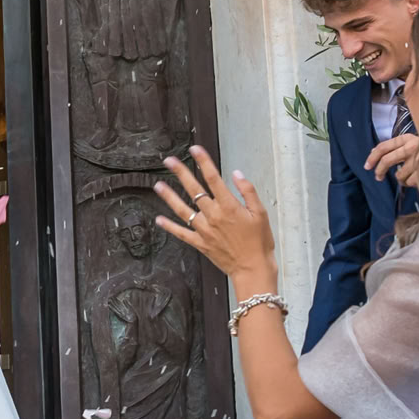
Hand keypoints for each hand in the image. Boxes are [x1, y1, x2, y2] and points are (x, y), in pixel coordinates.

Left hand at [153, 146, 276, 289]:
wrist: (253, 269)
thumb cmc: (260, 242)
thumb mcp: (261, 214)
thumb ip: (248, 192)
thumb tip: (236, 174)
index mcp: (229, 207)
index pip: (213, 178)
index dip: (203, 162)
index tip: (195, 149)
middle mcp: (213, 216)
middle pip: (194, 190)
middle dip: (181, 173)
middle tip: (169, 161)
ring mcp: (204, 230)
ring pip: (183, 210)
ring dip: (169, 197)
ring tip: (157, 185)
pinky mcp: (200, 243)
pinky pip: (182, 233)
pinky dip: (169, 226)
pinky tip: (158, 219)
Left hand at [363, 131, 418, 185]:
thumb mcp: (412, 144)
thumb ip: (394, 147)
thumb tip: (373, 151)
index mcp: (407, 139)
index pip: (383, 147)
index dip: (372, 157)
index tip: (367, 166)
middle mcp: (412, 147)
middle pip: (386, 160)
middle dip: (379, 171)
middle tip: (378, 177)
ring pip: (399, 175)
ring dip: (402, 179)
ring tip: (410, 175)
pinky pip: (409, 182)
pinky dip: (411, 183)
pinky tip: (418, 179)